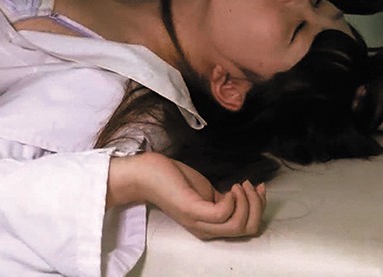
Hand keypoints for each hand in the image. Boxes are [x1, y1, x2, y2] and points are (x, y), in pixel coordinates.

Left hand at [109, 153, 265, 239]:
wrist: (146, 174)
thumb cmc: (174, 180)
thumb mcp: (206, 193)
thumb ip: (224, 201)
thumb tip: (246, 198)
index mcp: (210, 227)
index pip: (246, 230)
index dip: (259, 210)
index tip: (258, 188)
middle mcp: (206, 230)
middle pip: (247, 230)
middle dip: (257, 206)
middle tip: (248, 185)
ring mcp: (198, 221)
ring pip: (239, 225)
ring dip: (246, 201)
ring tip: (238, 184)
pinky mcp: (192, 209)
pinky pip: (223, 213)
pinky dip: (232, 200)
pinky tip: (227, 188)